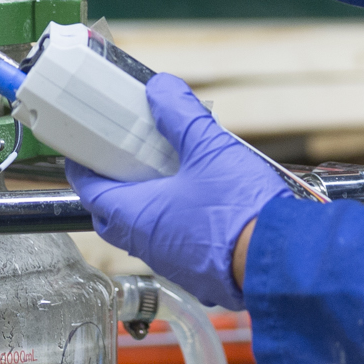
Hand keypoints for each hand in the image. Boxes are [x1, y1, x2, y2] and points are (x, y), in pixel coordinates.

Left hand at [66, 74, 287, 310]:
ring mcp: (172, 263)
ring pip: (144, 232)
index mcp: (137, 216)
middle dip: (112, 186)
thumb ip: (181, 116)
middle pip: (113, 215)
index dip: (82, 168)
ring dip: (146, 205)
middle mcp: (147, 245)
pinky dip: (174, 223)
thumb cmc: (240, 213)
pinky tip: (198, 204)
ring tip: (164, 175)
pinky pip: (174, 246)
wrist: (282, 262)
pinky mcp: (199, 274)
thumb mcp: (209, 149)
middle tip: (122, 159)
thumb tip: (161, 89)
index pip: (90, 191)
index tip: (81, 150)